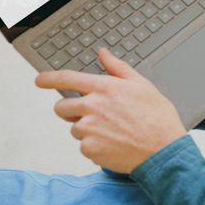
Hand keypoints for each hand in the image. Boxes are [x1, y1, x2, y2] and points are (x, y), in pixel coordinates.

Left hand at [35, 48, 186, 172]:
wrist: (164, 151)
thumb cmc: (158, 119)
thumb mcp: (142, 86)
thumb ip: (118, 68)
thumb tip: (104, 54)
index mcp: (104, 88)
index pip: (67, 78)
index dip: (49, 78)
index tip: (40, 80)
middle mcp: (92, 107)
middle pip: (62, 107)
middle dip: (70, 111)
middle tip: (92, 117)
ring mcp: (89, 129)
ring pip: (75, 129)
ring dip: (87, 131)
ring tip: (113, 133)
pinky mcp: (90, 148)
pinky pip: (84, 146)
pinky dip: (95, 147)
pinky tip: (115, 145)